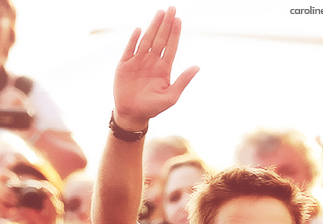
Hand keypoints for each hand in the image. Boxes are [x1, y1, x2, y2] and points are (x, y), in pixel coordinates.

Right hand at [113, 7, 198, 130]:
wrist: (132, 115)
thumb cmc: (152, 108)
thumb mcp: (171, 97)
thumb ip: (183, 81)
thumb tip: (197, 67)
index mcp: (163, 68)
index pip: (170, 47)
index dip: (175, 33)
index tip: (179, 19)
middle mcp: (151, 62)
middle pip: (160, 39)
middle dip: (166, 24)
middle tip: (171, 9)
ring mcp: (138, 62)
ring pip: (146, 40)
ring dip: (153, 26)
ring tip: (160, 13)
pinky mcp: (124, 65)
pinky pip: (130, 49)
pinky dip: (134, 39)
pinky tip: (139, 29)